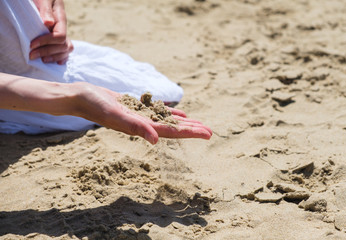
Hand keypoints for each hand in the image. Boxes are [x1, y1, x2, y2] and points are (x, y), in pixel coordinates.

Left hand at [30, 0, 72, 64]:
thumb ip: (46, 9)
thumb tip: (48, 23)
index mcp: (61, 19)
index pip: (60, 36)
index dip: (46, 42)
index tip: (32, 45)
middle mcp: (63, 28)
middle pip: (63, 46)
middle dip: (48, 52)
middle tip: (32, 55)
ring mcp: (62, 33)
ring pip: (66, 50)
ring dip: (55, 57)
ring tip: (42, 60)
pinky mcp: (58, 37)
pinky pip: (66, 50)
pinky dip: (62, 57)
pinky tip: (56, 62)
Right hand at [73, 83, 211, 143]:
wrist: (81, 97)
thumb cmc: (95, 106)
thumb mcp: (116, 114)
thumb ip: (135, 126)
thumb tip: (156, 140)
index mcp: (142, 128)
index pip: (172, 132)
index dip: (191, 133)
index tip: (208, 134)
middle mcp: (143, 124)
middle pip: (173, 128)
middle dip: (192, 129)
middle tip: (210, 131)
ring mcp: (140, 115)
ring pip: (167, 119)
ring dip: (183, 122)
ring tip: (199, 123)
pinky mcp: (136, 107)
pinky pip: (157, 110)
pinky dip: (169, 112)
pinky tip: (179, 112)